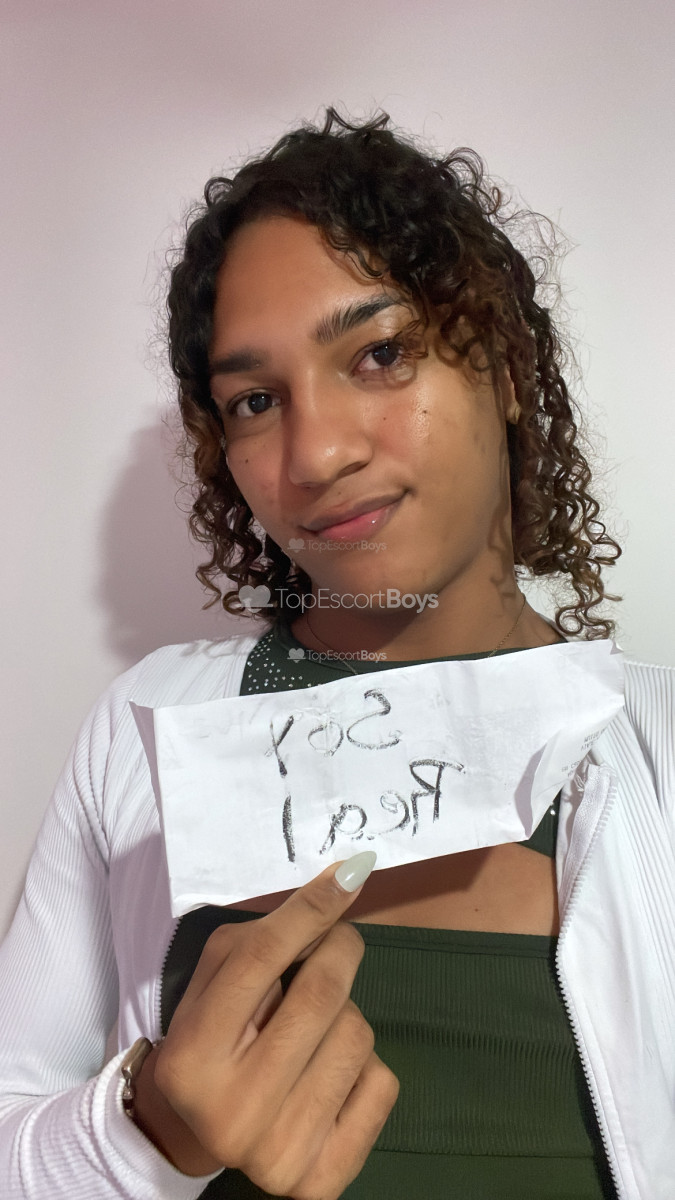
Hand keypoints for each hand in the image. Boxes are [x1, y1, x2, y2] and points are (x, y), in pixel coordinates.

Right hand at [133, 851, 398, 1198]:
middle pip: (320, 994)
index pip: (262, 960)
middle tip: (338, 940)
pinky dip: (366, 1065)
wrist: (195, 1134)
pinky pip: (382, 1084)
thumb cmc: (212, 1039)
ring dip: (347, 1013)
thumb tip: (341, 884)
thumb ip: (264, 939)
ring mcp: (278, 1153)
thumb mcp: (213, 982)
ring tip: (316, 1027)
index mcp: (194, 1056)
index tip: (349, 872)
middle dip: (340, 949)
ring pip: (358, 1034)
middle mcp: (232, 1112)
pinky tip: (331, 1072)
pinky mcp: (320, 1180)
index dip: (311, 909)